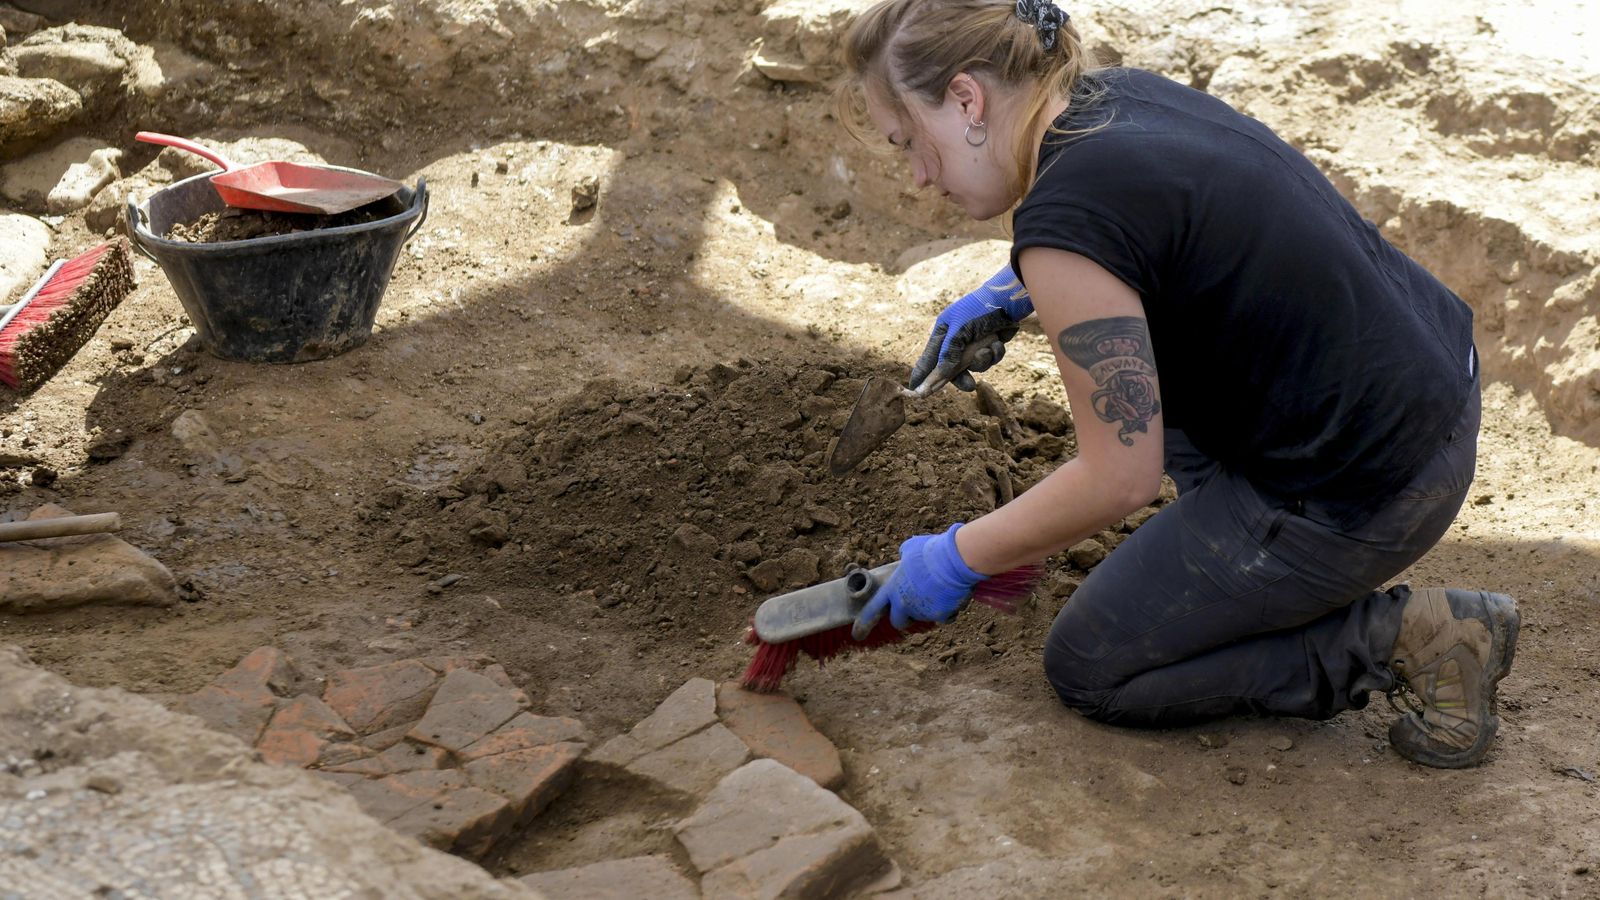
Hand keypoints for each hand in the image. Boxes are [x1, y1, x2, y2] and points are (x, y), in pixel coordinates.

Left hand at [852, 524, 986, 638]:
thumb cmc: (930, 552)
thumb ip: (904, 556)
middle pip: (899, 622)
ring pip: (925, 617)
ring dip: (929, 609)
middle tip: (913, 607)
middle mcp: (905, 604)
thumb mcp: (911, 548)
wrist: (954, 559)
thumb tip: (905, 554)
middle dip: (905, 618)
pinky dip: (949, 610)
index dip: (864, 623)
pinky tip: (953, 594)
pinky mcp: (942, 615)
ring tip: (939, 588)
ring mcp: (923, 612)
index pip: (873, 610)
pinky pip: (945, 617)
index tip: (857, 634)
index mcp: (893, 589)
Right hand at [909, 265, 1032, 391]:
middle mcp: (957, 339)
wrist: (1007, 300)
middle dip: (963, 376)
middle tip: (969, 386)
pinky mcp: (990, 344)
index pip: (929, 358)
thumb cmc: (978, 311)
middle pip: (953, 368)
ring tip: (987, 350)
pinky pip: (990, 358)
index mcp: (944, 332)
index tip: (915, 390)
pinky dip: (995, 352)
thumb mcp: (960, 332)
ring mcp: (974, 342)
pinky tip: (997, 342)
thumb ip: (948, 354)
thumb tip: (941, 375)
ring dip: (983, 360)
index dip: (923, 374)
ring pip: (975, 365)